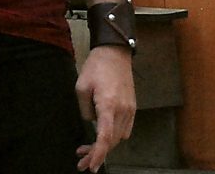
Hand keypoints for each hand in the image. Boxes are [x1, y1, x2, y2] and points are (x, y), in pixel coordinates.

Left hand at [75, 45, 135, 171]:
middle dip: (96, 154)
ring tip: (87, 149)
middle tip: (81, 161)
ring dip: (104, 146)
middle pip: (111, 141)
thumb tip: (91, 122)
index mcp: (108, 105)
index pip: (105, 137)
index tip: (91, 167)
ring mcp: (130, 110)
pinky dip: (113, 136)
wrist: (115, 52)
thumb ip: (84, 109)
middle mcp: (122, 111)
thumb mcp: (81, 85)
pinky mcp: (132, 107)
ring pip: (118, 137)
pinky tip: (102, 134)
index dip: (98, 154)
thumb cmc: (96, 66)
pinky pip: (124, 130)